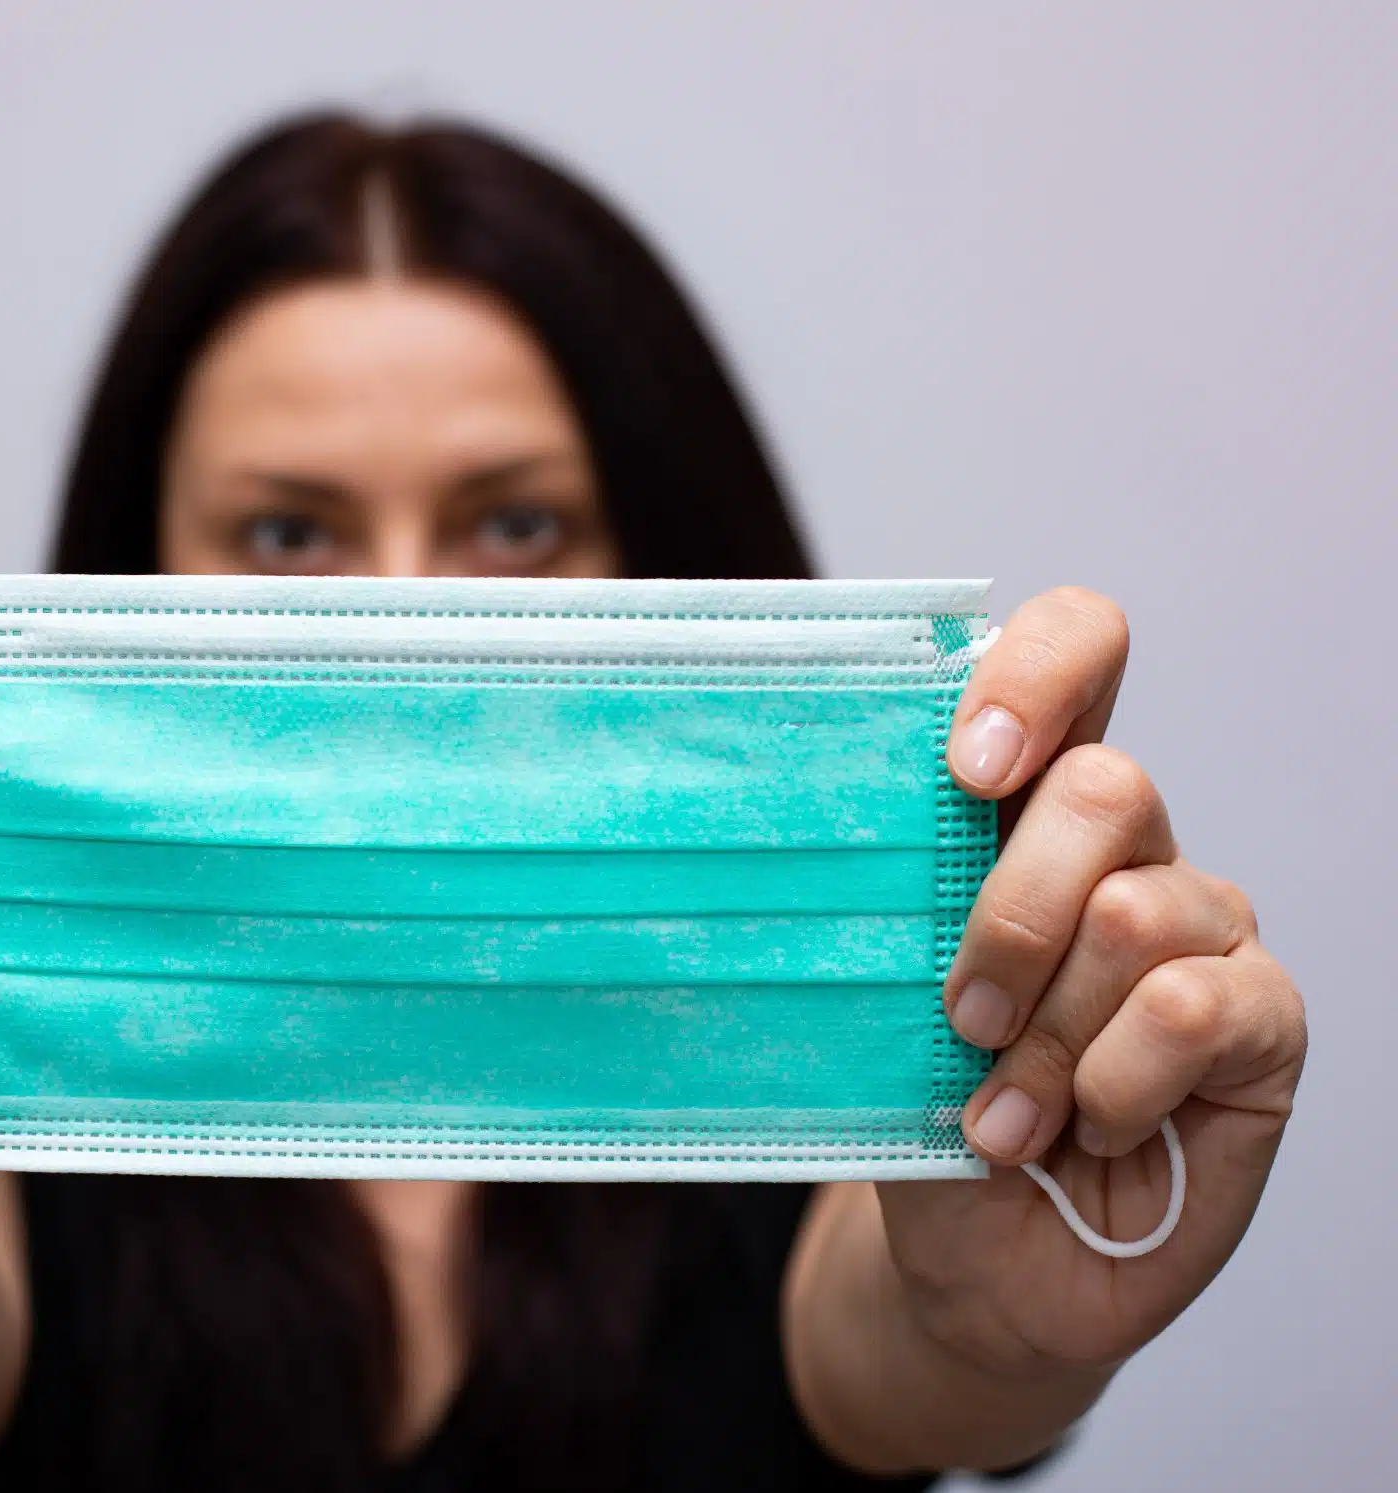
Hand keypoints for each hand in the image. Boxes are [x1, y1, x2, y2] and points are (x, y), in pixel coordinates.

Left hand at [875, 587, 1306, 1373]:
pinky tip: (1082, 1129)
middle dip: (1012, 914)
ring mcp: (1202, 928)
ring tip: (1002, 1112)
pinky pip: (1193, 1007)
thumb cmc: (917, 1107)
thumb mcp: (871, 996)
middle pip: (1107, 783)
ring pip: (1138, 908)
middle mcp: (1124, 847)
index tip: (966, 768)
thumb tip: (819, 840)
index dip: (1036, 675)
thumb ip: (881, 905)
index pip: (1076, 651)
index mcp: (1023, 806)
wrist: (975, 1260)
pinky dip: (1112, 1083)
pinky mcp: (1260, 1022)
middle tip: (959, 1015)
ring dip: (1047, 1032)